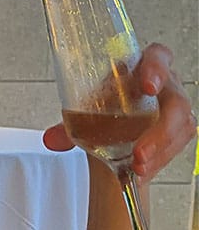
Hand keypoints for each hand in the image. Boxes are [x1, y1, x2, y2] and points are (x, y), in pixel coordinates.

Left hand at [43, 42, 196, 179]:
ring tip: (137, 167)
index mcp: (140, 69)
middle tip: (140, 153)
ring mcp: (173, 111)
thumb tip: (50, 140)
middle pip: (176, 102)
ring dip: (158, 151)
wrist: (113, 131)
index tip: (148, 87)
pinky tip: (141, 172)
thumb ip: (67, 127)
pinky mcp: (178, 133)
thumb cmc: (104, 112)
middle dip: (161, 130)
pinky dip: (158, 162)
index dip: (157, 68)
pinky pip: (175, 147)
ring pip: (180, 128)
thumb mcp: (85, 115)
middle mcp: (164, 87)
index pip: (158, 57)